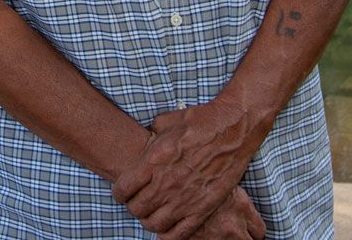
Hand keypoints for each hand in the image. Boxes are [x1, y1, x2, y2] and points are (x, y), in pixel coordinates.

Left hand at [111, 99, 258, 239]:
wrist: (232, 128)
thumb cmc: (198, 121)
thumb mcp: (164, 124)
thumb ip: (148, 141)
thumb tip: (139, 149)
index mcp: (154, 160)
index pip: (124, 188)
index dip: (118, 193)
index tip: (121, 192)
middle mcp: (168, 182)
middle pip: (137, 208)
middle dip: (132, 206)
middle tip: (136, 202)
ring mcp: (186, 197)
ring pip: (154, 223)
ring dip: (148, 220)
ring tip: (150, 213)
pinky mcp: (204, 207)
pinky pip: (180, 233)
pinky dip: (168, 234)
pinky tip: (166, 228)